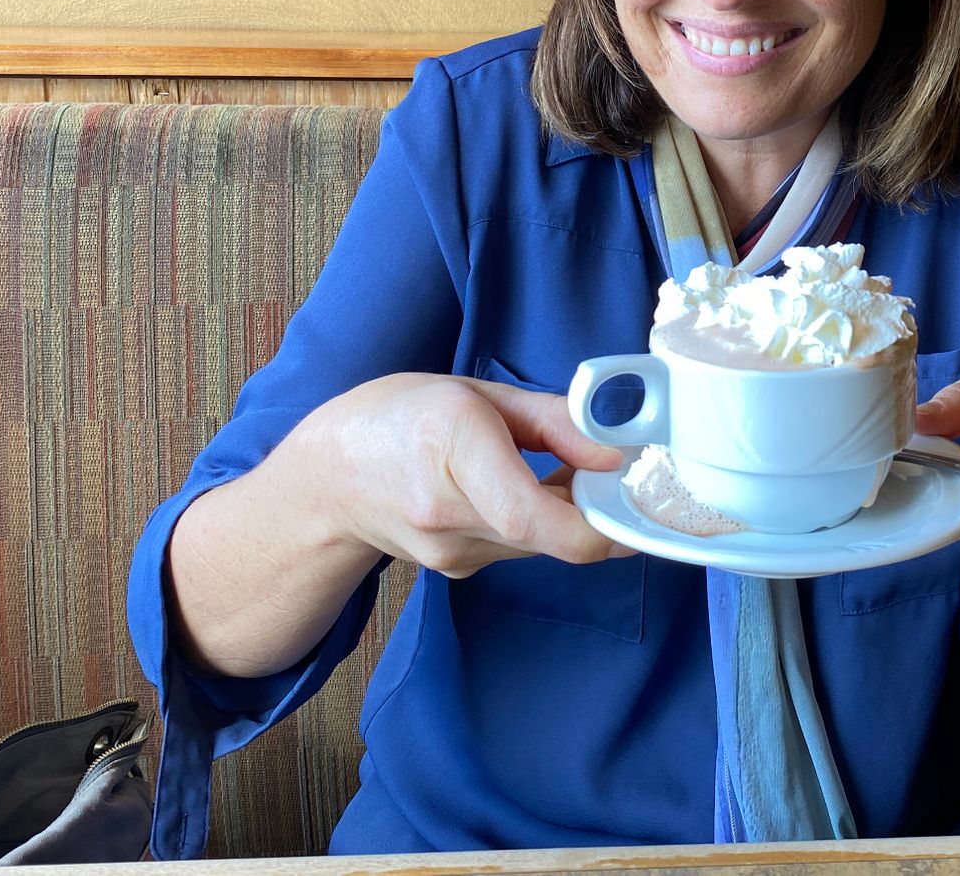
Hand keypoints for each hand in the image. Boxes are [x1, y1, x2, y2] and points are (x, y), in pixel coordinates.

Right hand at [299, 371, 630, 577]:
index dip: (597, 520)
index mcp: (451, 443)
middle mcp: (446, 507)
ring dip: (568, 515)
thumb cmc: (401, 417)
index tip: (632, 493)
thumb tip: (616, 452)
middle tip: (612, 471)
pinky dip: (540, 523)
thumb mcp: (479, 392)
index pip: (533, 515)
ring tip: (558, 471)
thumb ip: (555, 420)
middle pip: (550, 534)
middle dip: (596, 508)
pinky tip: (524, 489)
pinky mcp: (456, 568)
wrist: (327, 479)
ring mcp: (448, 550)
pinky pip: (521, 548)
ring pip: (541, 544)